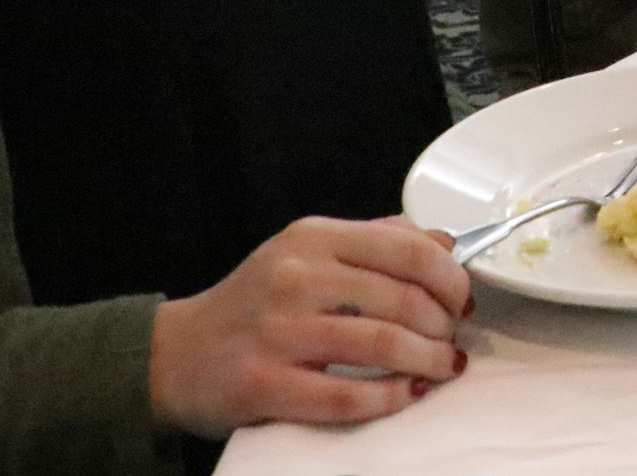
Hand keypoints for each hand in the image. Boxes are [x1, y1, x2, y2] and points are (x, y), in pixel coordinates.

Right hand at [149, 216, 470, 436]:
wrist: (174, 354)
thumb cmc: (255, 302)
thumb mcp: (308, 252)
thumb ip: (376, 240)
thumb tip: (446, 244)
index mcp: (313, 237)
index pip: (408, 248)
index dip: (450, 278)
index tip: (462, 298)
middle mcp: (296, 277)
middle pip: (403, 299)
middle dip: (444, 325)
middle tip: (453, 339)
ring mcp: (279, 332)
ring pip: (383, 344)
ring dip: (428, 361)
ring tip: (443, 367)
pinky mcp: (264, 384)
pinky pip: (347, 396)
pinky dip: (389, 398)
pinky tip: (406, 394)